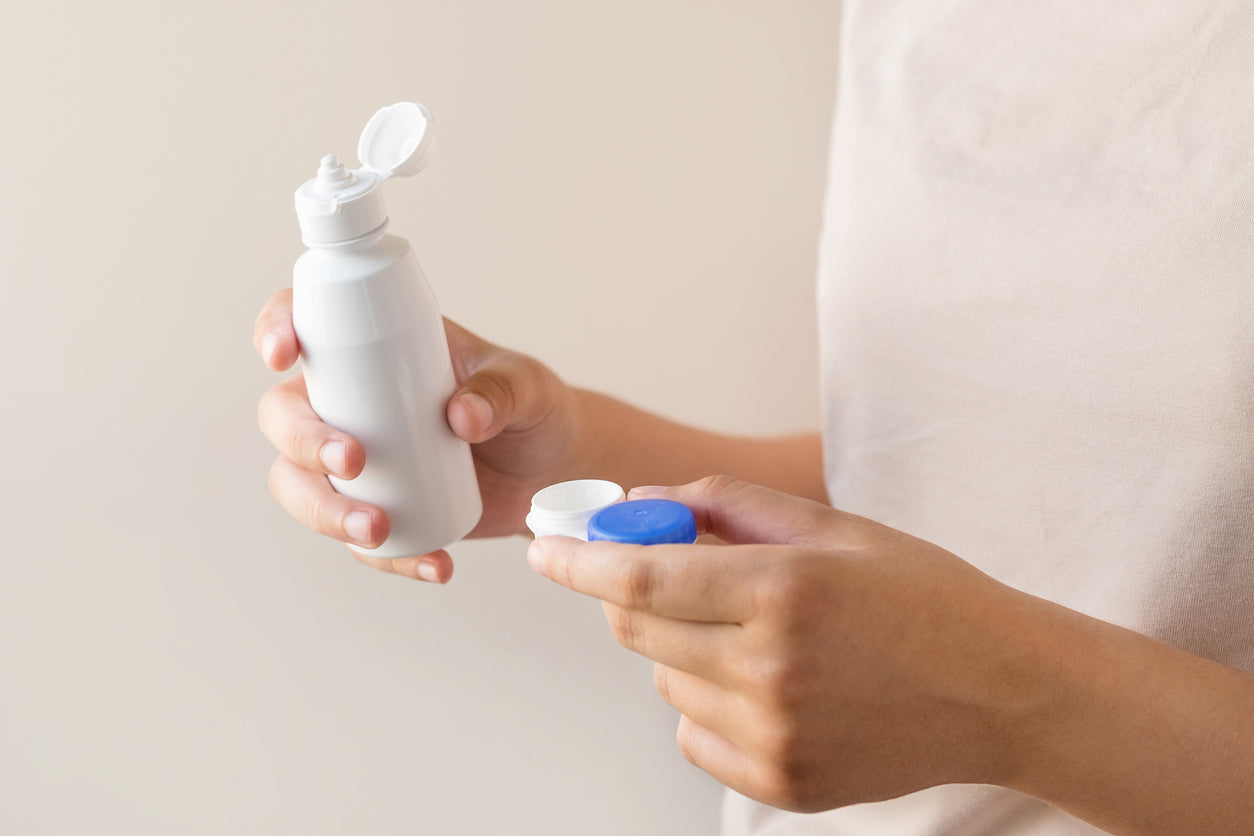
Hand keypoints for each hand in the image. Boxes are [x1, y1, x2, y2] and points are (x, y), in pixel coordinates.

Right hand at [255, 289, 582, 582]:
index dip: (277, 329)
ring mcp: (358, 461)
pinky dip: (385, 558)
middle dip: (302, 441)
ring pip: (299, 485)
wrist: (554, 468)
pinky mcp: (377, 510)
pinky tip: (433, 564)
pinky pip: (356, 540)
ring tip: (378, 530)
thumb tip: (462, 416)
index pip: (310, 324)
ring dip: (324, 511)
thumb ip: (502, 391)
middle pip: (284, 416)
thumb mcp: (527, 387)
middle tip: (352, 459)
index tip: (283, 354)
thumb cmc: (533, 408)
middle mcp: (352, 402)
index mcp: (379, 349)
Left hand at [526, 476, 1041, 811]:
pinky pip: (693, 734)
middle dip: (635, 593)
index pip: (641, 576)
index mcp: (784, 590)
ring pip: (664, 681)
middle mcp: (770, 669)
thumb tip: (643, 501)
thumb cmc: (922, 596)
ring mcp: (774, 737)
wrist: (1001, 691)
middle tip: (675, 574)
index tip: (546, 551)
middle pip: (637, 629)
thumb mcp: (833, 526)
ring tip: (755, 634)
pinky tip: (768, 684)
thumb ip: (727, 504)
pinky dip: (705, 702)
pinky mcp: (781, 784)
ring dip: (680, 648)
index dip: (580, 562)